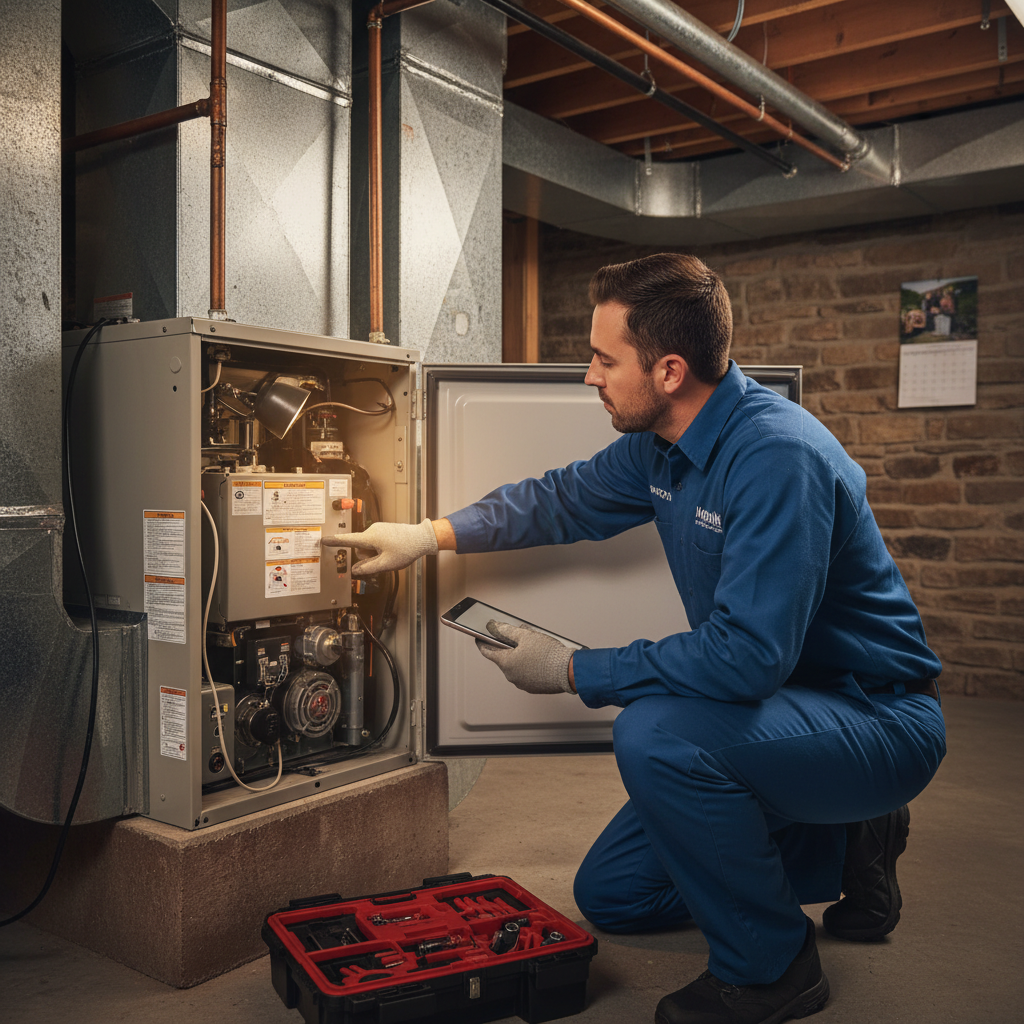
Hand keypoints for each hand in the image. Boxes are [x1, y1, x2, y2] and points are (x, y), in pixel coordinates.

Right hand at [321, 519, 437, 574]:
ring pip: (369, 547)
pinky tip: (394, 551)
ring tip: (393, 554)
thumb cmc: (406, 549)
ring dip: (376, 554)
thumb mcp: (386, 564)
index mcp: (371, 537)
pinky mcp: (384, 530)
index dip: (335, 542)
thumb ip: (368, 569)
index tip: (323, 540)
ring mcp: (379, 529)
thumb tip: (356, 571)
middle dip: (369, 558)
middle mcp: (373, 530)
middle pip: (361, 549)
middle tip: (386, 560)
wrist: (422, 538)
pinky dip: (381, 550)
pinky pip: (376, 543)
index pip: (349, 540)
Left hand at [475, 621, 575, 694]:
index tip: (480, 637)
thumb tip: (494, 626)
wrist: (568, 671)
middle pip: (503, 658)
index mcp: (506, 663)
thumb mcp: (525, 635)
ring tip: (533, 647)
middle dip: (508, 648)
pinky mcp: (533, 687)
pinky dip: (528, 666)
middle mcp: (511, 676)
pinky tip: (539, 659)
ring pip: (516, 666)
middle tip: (518, 638)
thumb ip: (506, 630)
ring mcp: (522, 683)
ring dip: (520, 657)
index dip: (482, 642)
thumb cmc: (548, 654)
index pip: (487, 651)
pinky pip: (526, 674)